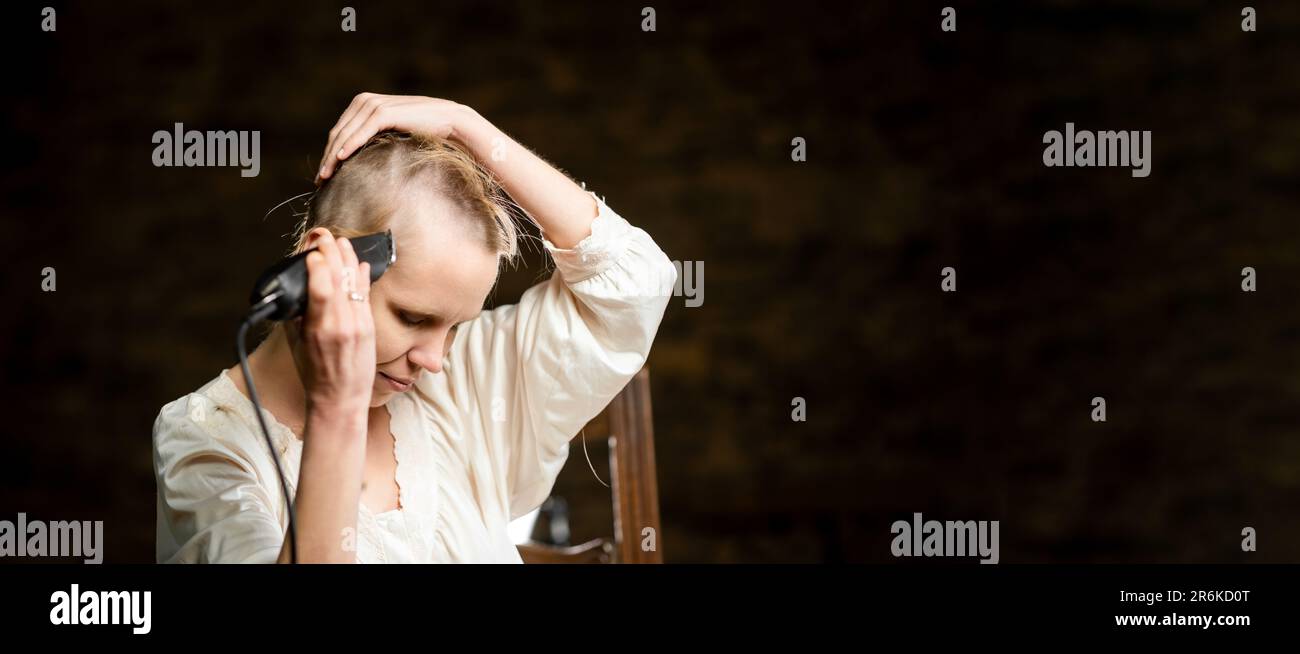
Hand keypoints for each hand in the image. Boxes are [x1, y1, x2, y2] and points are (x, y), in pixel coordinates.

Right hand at [286, 230, 375, 422]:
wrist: (340, 399)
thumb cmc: (314, 374)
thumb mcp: (297, 344)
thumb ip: (299, 316)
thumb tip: (301, 289)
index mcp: (318, 329)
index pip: (321, 287)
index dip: (318, 264)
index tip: (311, 251)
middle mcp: (341, 325)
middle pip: (339, 278)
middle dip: (331, 252)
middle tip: (324, 236)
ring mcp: (358, 325)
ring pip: (354, 283)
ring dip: (347, 258)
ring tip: (341, 242)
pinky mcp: (369, 328)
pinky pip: (366, 295)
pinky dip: (361, 277)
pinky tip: (359, 263)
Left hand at [315, 93, 474, 183]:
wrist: (447, 120)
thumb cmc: (422, 129)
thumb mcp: (391, 130)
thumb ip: (373, 134)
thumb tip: (356, 157)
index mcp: (363, 103)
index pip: (339, 131)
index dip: (328, 153)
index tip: (323, 174)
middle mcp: (364, 101)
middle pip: (338, 133)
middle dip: (327, 157)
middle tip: (320, 180)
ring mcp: (372, 105)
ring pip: (345, 134)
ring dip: (333, 156)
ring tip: (326, 176)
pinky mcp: (383, 112)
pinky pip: (360, 132)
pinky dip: (349, 146)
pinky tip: (341, 159)